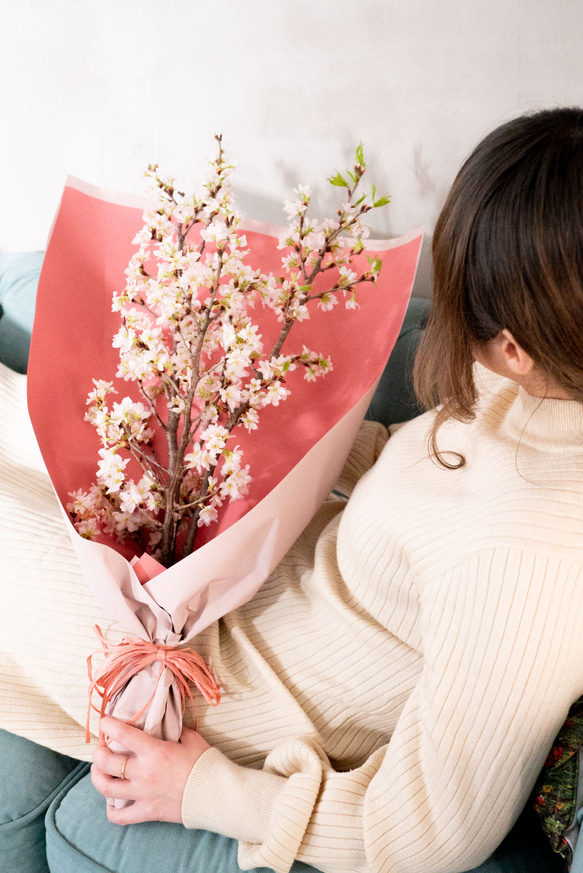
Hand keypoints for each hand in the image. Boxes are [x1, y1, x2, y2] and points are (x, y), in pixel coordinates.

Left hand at [91, 716, 209, 824]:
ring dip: (97, 777)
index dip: (108, 726)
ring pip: (107, 788)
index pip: (123, 734)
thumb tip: (165, 725)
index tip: (104, 722)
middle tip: (99, 748)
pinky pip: (120, 816)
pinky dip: (111, 810)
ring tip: (98, 770)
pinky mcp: (148, 812)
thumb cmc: (205, 763)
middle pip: (107, 762)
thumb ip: (174, 731)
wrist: (216, 793)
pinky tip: (112, 802)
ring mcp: (143, 794)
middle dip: (98, 752)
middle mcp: (144, 773)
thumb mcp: (191, 738)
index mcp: (155, 751)